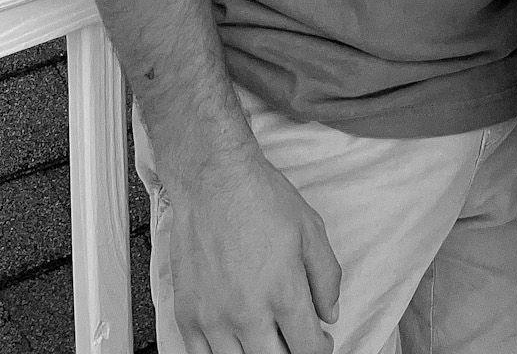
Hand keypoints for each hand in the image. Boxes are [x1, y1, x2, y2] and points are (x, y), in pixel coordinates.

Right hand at [162, 147, 341, 353]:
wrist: (213, 179)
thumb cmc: (260, 198)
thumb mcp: (311, 229)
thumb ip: (326, 277)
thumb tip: (328, 315)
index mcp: (284, 292)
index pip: (308, 349)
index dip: (319, 349)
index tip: (319, 340)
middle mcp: (248, 313)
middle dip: (291, 352)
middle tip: (293, 337)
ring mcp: (214, 318)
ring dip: (258, 353)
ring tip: (265, 336)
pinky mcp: (188, 315)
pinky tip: (234, 342)